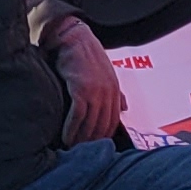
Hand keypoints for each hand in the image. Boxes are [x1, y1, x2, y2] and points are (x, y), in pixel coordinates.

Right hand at [45, 11, 121, 143]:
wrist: (72, 36)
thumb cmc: (86, 53)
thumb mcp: (105, 71)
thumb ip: (115, 91)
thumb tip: (125, 107)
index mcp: (115, 89)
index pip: (113, 121)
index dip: (104, 137)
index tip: (94, 147)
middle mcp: (108, 92)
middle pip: (102, 126)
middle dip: (92, 141)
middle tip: (81, 152)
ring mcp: (95, 91)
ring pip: (90, 123)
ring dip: (81, 139)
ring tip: (72, 149)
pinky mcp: (80, 88)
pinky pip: (77, 116)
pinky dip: (71, 129)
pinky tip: (65, 137)